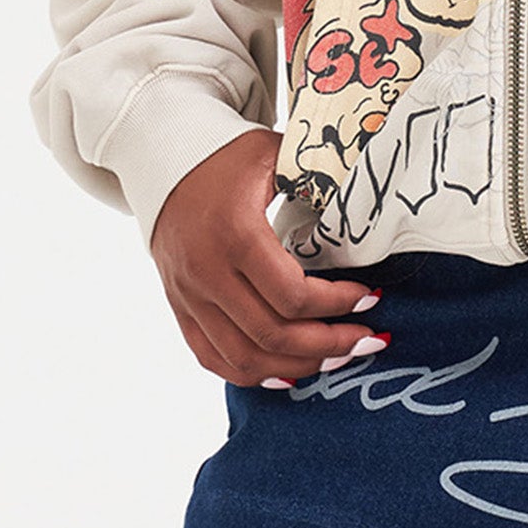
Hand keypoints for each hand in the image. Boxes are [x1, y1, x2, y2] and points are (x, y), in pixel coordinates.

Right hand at [149, 128, 387, 386]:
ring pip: (246, 359)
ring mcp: (189, 295)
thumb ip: (316, 184)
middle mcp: (207, 272)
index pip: (293, 295)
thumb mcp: (274, 156)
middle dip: (329, 344)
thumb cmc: (225, 155)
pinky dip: (254, 374)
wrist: (158, 153)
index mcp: (234, 234)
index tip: (369, 298)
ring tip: (335, 358)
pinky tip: (289, 372)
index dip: (338, 305)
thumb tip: (363, 212)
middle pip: (273, 336)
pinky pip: (214, 359)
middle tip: (365, 339)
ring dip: (297, 366)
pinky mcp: (180, 307)